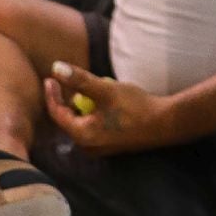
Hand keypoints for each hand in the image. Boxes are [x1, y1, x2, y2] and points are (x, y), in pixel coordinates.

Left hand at [43, 61, 177, 155]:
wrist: (166, 123)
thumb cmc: (136, 107)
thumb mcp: (106, 90)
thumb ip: (80, 80)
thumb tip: (55, 67)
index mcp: (81, 135)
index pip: (57, 113)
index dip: (52, 94)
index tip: (50, 77)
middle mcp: (86, 146)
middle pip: (68, 119)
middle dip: (69, 100)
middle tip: (71, 82)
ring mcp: (99, 148)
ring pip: (82, 122)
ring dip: (84, 105)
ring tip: (91, 89)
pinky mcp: (110, 145)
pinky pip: (93, 126)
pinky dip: (95, 112)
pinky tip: (106, 102)